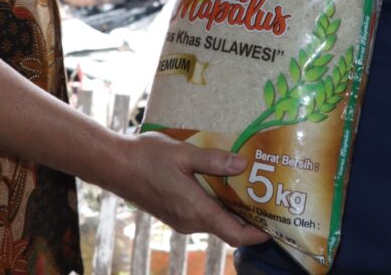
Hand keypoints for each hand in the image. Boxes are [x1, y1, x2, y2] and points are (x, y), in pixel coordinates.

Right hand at [108, 133, 268, 247]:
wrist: (115, 166)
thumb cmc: (147, 158)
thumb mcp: (184, 154)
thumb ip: (214, 161)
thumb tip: (243, 164)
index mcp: (196, 211)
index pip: (234, 235)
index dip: (257, 235)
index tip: (275, 227)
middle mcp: (190, 222)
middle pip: (227, 228)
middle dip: (249, 219)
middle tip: (268, 199)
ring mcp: (180, 219)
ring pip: (214, 220)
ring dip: (232, 210)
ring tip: (250, 188)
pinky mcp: (173, 213)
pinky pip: (202, 214)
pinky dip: (217, 205)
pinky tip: (222, 184)